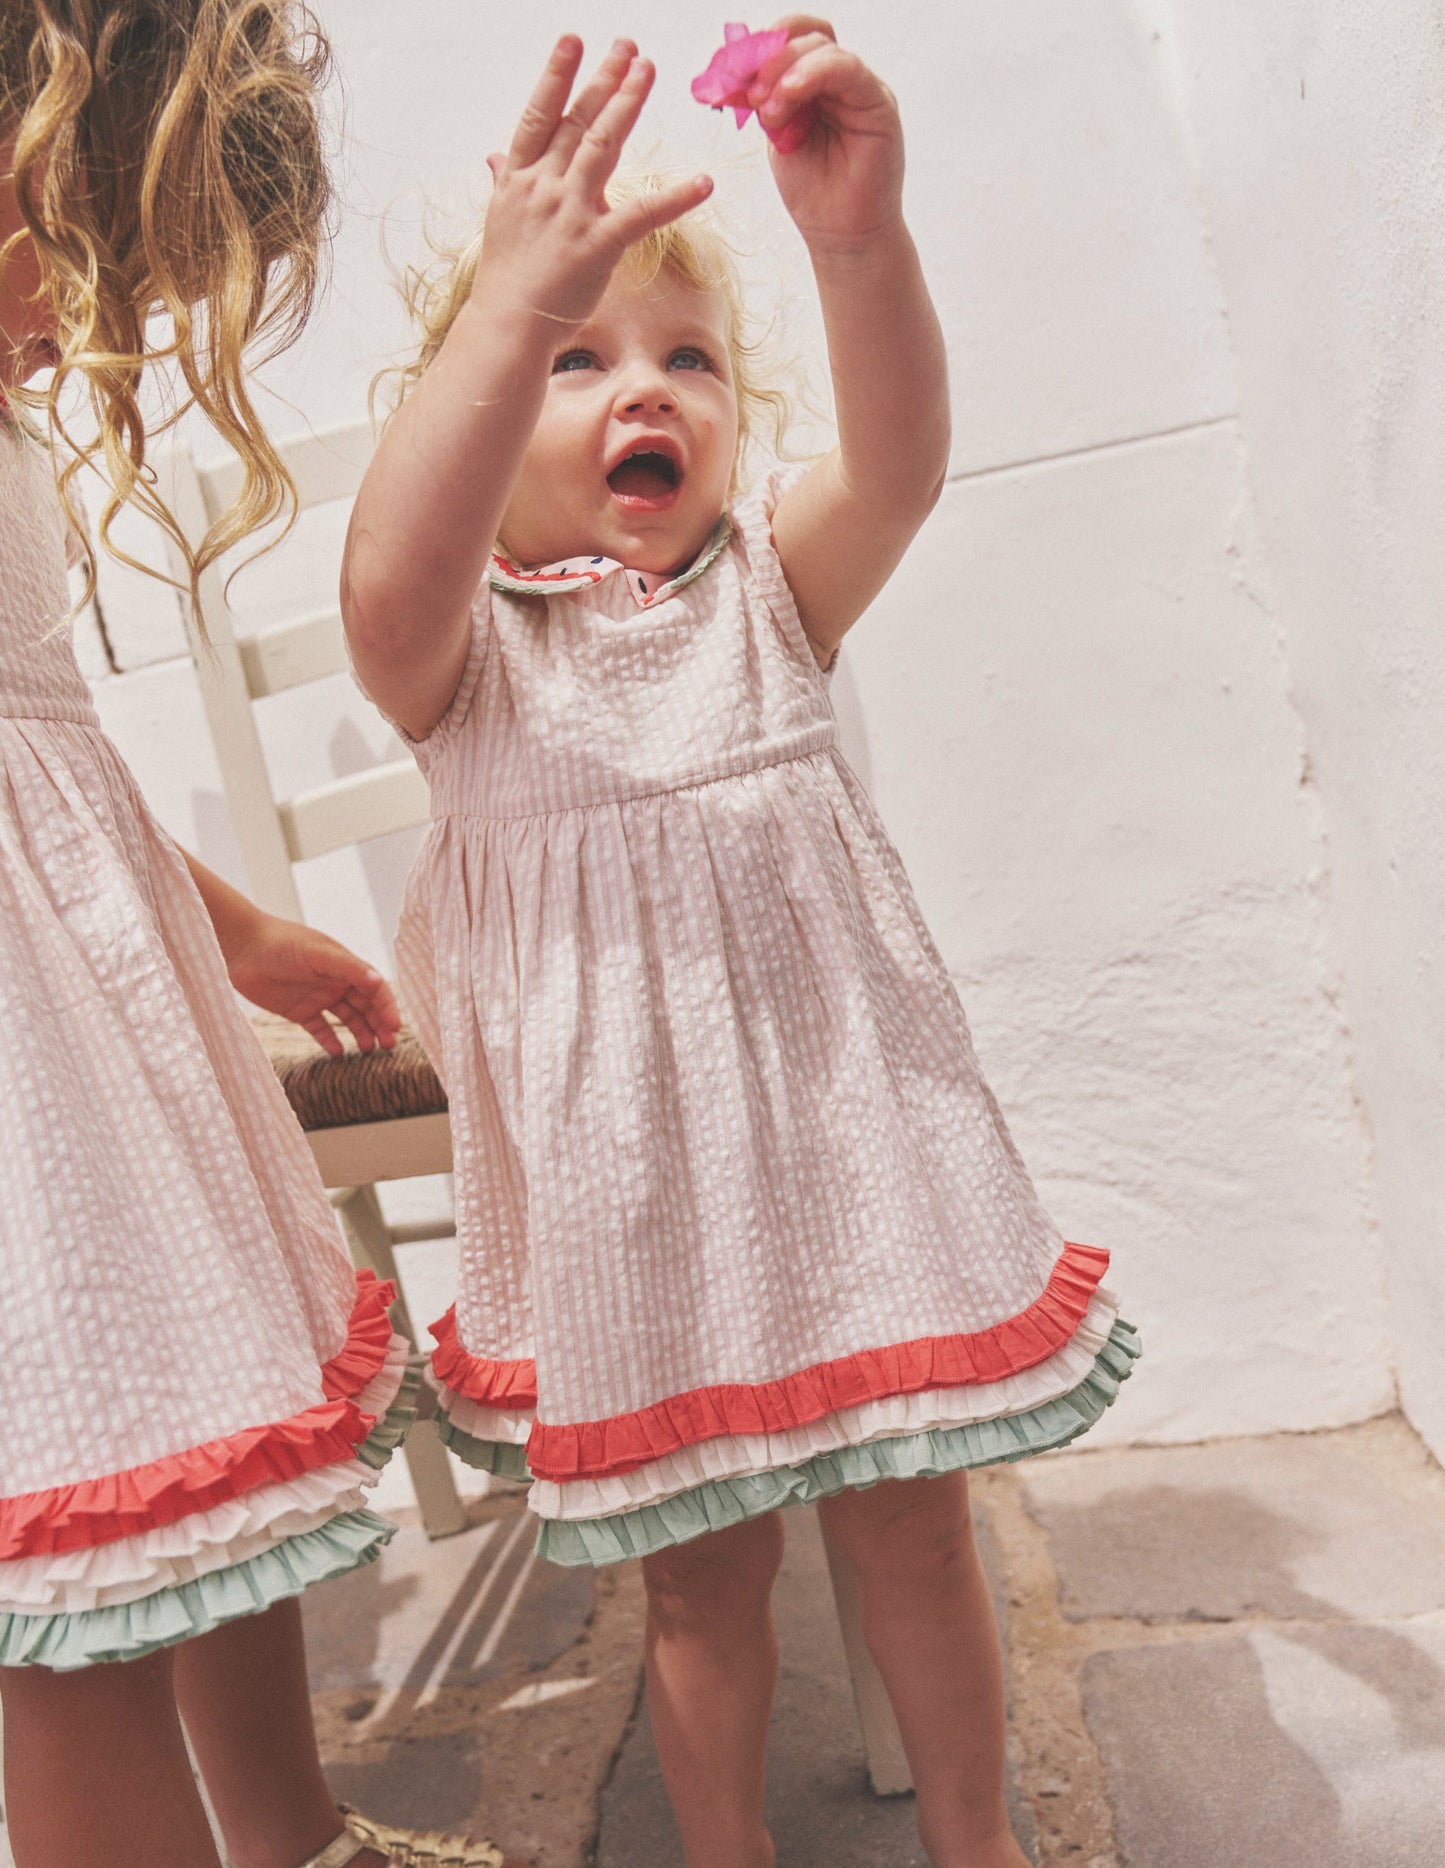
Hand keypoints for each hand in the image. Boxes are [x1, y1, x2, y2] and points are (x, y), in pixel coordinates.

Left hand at [226, 916, 400, 1056]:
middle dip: (379, 1024)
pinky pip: (320, 1029)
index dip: (387, 1007)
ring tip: (370, 1051)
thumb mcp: (318, 954)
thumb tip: (378, 980)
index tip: (395, 1027)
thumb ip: (348, 968)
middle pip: (365, 1006)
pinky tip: (339, 1053)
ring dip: (361, 1033)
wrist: (240, 946)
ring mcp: (317, 996)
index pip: (374, 988)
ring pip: (347, 1018)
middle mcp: (335, 981)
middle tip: (389, 1046)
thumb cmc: (281, 943)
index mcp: (344, 965)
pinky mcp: (298, 1010)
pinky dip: (330, 1041)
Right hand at [476, 36, 713, 329]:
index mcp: (520, 179)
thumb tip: (494, 157)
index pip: (539, 116)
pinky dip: (676, 199)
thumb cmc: (507, 278)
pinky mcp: (598, 245)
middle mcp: (544, 187)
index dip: (556, 76)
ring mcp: (570, 214)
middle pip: (577, 122)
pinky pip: (643, 216)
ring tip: (647, 70)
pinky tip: (704, 183)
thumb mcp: (500, 220)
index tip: (573, 41)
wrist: (508, 325)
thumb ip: (505, 182)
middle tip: (629, 47)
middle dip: (604, 80)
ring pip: (602, 147)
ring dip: (626, 105)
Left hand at [748, 19, 905, 254]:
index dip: (763, 45)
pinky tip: (789, 93)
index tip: (734, 69)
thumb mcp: (779, 137)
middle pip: (807, 38)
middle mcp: (841, 80)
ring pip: (824, 48)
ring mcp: (861, 89)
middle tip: (750, 93)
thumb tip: (744, 71)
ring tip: (768, 109)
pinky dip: (814, 73)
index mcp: (816, 84)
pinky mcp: (879, 103)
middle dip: (770, 59)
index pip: (793, 40)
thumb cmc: (813, 191)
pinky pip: (847, 69)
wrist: (841, 235)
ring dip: (786, 70)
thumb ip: (770, 101)